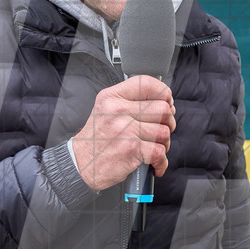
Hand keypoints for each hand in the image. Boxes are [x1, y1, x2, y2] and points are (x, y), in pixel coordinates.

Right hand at [72, 76, 175, 190]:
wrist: (81, 164)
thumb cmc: (98, 139)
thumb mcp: (106, 109)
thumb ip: (130, 101)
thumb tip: (164, 102)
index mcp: (112, 97)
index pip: (146, 83)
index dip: (164, 93)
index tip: (167, 102)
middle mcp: (117, 110)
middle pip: (162, 109)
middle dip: (168, 122)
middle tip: (161, 130)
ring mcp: (124, 130)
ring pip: (164, 132)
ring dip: (164, 143)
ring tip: (154, 148)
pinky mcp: (130, 149)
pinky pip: (159, 152)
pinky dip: (161, 162)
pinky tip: (154, 163)